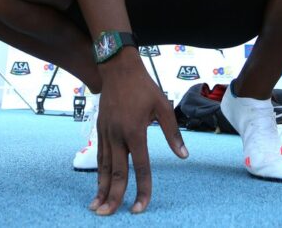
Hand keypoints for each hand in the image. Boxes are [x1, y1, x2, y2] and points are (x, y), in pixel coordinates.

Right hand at [92, 57, 186, 214]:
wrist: (118, 69)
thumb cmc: (144, 87)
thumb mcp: (163, 106)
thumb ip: (173, 133)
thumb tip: (184, 155)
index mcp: (135, 131)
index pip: (141, 167)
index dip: (142, 189)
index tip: (141, 207)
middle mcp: (118, 135)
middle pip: (117, 173)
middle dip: (114, 196)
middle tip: (110, 215)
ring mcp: (107, 133)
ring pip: (104, 167)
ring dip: (101, 189)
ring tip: (97, 208)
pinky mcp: (101, 130)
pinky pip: (100, 157)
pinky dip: (99, 173)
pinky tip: (98, 186)